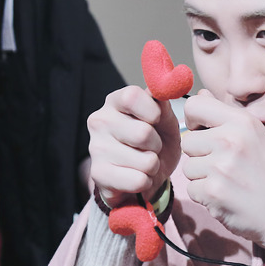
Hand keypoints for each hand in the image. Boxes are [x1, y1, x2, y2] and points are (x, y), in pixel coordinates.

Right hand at [87, 85, 181, 208]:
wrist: (143, 177)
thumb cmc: (154, 143)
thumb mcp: (164, 120)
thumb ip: (163, 102)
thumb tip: (169, 83)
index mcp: (115, 101)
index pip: (132, 96)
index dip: (153, 112)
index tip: (157, 120)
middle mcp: (99, 121)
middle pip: (143, 133)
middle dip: (157, 145)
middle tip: (152, 147)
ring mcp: (95, 147)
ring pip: (145, 161)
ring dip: (153, 166)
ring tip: (144, 164)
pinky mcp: (98, 174)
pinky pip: (138, 180)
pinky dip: (145, 182)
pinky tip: (136, 177)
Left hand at [180, 91, 264, 255]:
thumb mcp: (261, 137)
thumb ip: (229, 117)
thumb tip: (201, 95)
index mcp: (243, 122)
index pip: (194, 106)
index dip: (192, 119)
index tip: (201, 131)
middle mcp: (230, 140)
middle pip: (188, 142)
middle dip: (201, 156)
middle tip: (225, 167)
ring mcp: (220, 166)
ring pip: (188, 168)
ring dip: (202, 178)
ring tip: (229, 183)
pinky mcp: (212, 191)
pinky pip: (192, 189)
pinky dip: (205, 196)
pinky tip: (227, 197)